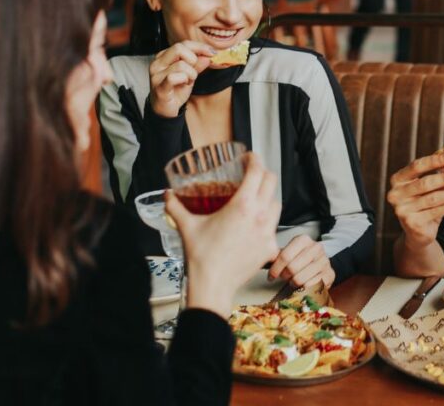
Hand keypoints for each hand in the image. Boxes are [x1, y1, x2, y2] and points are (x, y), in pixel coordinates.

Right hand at [148, 41, 214, 117]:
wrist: (165, 110)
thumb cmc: (175, 90)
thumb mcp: (190, 75)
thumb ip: (198, 64)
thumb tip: (208, 55)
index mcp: (164, 56)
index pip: (183, 44)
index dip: (200, 47)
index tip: (212, 52)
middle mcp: (158, 63)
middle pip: (179, 48)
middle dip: (194, 59)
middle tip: (195, 71)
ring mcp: (156, 75)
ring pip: (180, 64)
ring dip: (191, 74)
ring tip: (188, 81)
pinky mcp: (159, 87)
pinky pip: (173, 77)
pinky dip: (184, 80)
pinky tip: (184, 85)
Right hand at [166, 154, 280, 316]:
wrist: (213, 286)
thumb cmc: (201, 257)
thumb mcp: (187, 226)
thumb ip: (175, 207)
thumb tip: (167, 195)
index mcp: (242, 206)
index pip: (257, 172)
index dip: (255, 160)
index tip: (250, 157)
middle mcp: (259, 216)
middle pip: (271, 183)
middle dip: (263, 174)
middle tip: (253, 173)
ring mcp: (267, 232)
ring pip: (277, 204)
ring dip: (268, 196)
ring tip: (256, 197)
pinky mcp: (270, 248)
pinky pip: (274, 227)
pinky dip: (267, 221)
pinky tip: (255, 224)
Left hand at [268, 235, 334, 288]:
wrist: (321, 264)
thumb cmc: (300, 259)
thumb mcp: (289, 252)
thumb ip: (276, 254)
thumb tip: (262, 257)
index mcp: (303, 240)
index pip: (285, 256)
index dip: (275, 269)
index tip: (271, 276)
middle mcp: (316, 248)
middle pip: (292, 268)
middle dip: (284, 276)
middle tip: (283, 278)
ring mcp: (324, 261)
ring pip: (300, 278)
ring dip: (292, 283)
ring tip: (292, 281)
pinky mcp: (329, 274)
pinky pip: (310, 286)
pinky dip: (303, 288)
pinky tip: (302, 285)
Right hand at [386, 153, 443, 247]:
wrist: (416, 232)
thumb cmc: (423, 204)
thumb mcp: (426, 187)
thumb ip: (436, 174)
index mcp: (397, 180)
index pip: (416, 166)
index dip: (434, 161)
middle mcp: (395, 194)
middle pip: (425, 183)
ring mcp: (402, 210)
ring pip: (433, 198)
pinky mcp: (412, 223)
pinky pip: (436, 212)